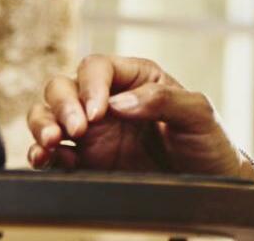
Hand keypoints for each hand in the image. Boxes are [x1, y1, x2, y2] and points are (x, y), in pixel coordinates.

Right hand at [24, 54, 253, 180]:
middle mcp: (108, 101)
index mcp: (135, 79)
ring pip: (48, 115)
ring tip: (52, 144)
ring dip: (42, 125)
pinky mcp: (86, 162)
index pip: (97, 68)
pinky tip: (49, 161)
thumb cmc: (209, 143)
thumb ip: (164, 100)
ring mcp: (94, 132)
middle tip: (74, 130)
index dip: (91, 86)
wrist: (211, 186)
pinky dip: (42, 155)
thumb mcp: (199, 114)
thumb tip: (119, 103)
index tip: (98, 113)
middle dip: (62, 105)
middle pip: (63, 87)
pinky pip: (52, 154)